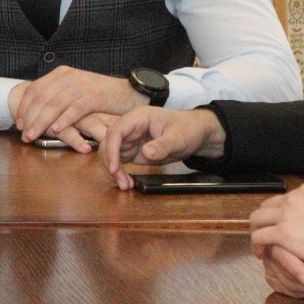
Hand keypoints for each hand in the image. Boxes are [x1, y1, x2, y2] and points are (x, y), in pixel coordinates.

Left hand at [10, 66, 143, 143]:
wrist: (130, 93)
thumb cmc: (99, 97)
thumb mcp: (74, 92)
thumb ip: (56, 98)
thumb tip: (32, 114)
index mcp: (60, 74)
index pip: (34, 90)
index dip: (24, 107)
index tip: (19, 124)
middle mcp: (68, 76)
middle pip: (42, 98)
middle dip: (30, 118)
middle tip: (24, 135)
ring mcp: (82, 85)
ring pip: (55, 104)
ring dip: (42, 122)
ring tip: (34, 135)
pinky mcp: (95, 95)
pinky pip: (75, 108)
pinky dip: (64, 119)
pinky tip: (56, 130)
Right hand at [100, 106, 226, 189]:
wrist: (195, 133)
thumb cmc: (188, 129)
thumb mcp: (178, 138)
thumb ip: (162, 145)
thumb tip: (145, 153)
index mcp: (138, 118)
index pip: (116, 131)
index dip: (111, 149)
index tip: (114, 167)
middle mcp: (129, 128)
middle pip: (108, 144)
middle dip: (110, 163)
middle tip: (122, 182)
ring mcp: (130, 139)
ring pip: (110, 154)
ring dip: (114, 170)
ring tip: (125, 185)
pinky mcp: (132, 150)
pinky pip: (119, 161)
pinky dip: (120, 172)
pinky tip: (128, 182)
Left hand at [249, 172, 303, 284]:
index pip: (285, 198)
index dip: (280, 212)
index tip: (281, 223)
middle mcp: (295, 198)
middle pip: (267, 207)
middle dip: (264, 221)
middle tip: (265, 234)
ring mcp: (287, 215)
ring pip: (258, 219)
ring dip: (257, 231)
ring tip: (261, 245)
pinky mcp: (283, 233)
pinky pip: (259, 237)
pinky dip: (257, 245)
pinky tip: (262, 253)